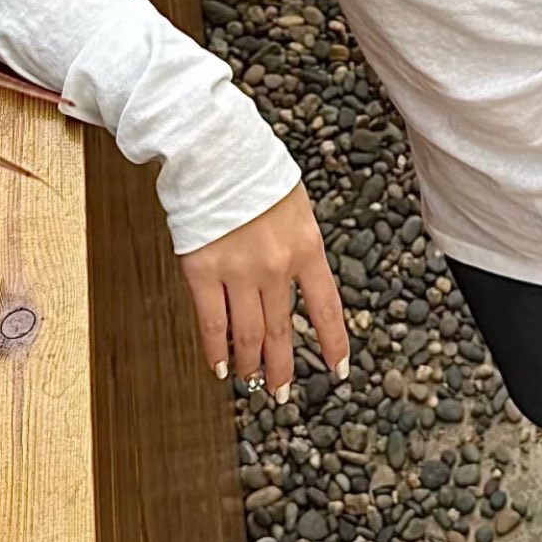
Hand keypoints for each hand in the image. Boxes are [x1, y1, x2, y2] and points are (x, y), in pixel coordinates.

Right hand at [178, 183, 348, 400]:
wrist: (216, 149)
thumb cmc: (256, 170)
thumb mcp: (296, 207)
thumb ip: (299, 247)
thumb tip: (298, 283)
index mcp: (306, 246)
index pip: (326, 307)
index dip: (334, 343)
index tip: (339, 369)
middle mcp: (276, 266)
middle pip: (283, 331)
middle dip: (283, 367)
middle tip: (280, 391)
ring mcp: (238, 271)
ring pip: (248, 335)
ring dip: (251, 364)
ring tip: (251, 381)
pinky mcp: (202, 271)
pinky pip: (211, 323)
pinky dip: (216, 351)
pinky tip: (219, 367)